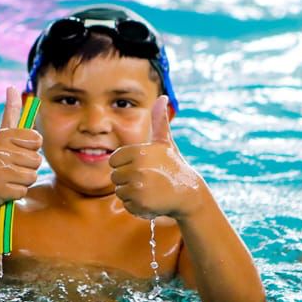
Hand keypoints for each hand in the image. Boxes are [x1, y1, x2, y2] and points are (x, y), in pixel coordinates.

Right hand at [0, 87, 41, 207]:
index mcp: (4, 136)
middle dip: (28, 165)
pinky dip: (17, 191)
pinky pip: (23, 190)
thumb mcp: (4, 133)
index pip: (37, 140)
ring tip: (9, 176)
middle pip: (36, 160)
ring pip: (31, 176)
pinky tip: (5, 187)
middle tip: (12, 165)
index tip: (19, 148)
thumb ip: (12, 111)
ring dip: (23, 179)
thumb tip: (12, 87)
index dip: (32, 147)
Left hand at [109, 96, 205, 219]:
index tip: (142, 166)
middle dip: (128, 179)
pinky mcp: (140, 204)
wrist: (188, 193)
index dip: (126, 163)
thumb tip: (163, 97)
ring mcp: (138, 187)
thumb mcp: (165, 143)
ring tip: (149, 189)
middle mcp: (137, 169)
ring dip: (131, 192)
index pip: (114, 160)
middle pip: (115, 176)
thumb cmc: (173, 165)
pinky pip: (126, 204)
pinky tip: (150, 200)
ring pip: (119, 191)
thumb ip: (159, 121)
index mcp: (139, 152)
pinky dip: (136, 205)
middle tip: (147, 179)